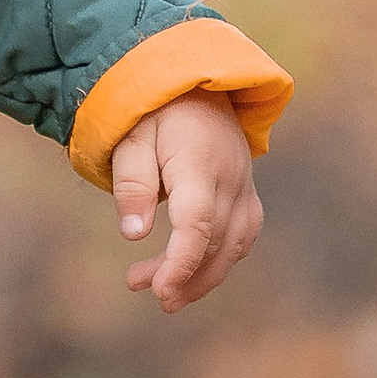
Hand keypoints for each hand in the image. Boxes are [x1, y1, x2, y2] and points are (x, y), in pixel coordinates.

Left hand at [112, 90, 262, 311]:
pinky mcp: (247, 192)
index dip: (181, 263)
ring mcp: (245, 186)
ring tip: (164, 293)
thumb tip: (134, 235)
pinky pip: (243, 234)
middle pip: (215, 242)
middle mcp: (231, 178)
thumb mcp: (129, 140)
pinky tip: (194, 272)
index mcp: (199, 164)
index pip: (197, 225)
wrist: (194, 84)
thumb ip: (132, 185)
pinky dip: (221, 258)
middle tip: (140, 287)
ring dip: (202, 275)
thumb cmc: (153, 113)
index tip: (159, 291)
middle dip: (182, 275)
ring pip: (234, 244)